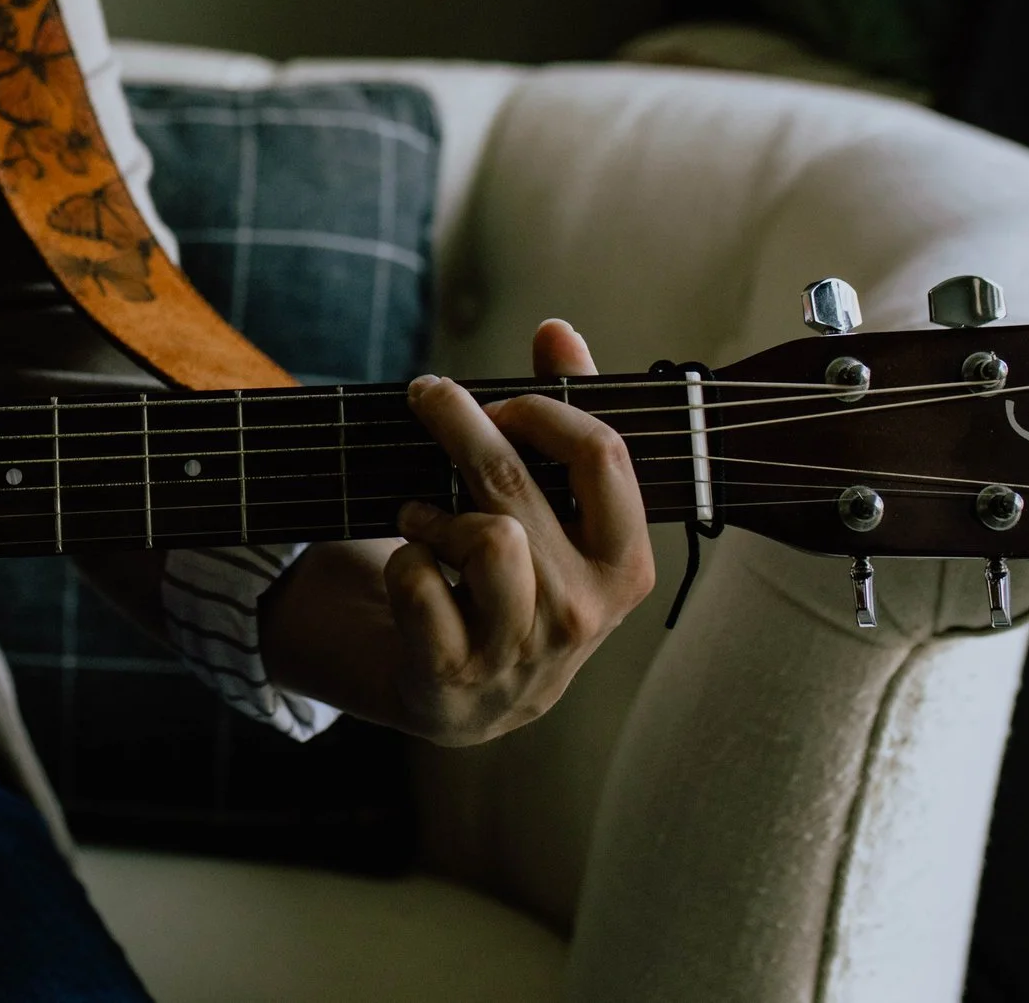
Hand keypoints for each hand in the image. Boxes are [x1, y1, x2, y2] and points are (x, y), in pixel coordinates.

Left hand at [379, 319, 654, 743]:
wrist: (466, 697)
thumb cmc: (517, 583)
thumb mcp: (555, 515)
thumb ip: (564, 419)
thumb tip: (558, 330)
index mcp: (625, 567)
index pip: (602, 455)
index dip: (542, 408)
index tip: (501, 401)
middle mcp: (583, 613)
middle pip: (515, 481)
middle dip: (458, 420)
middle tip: (426, 394)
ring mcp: (518, 650)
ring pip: (481, 535)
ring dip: (433, 512)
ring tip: (423, 518)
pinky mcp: (449, 674)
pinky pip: (417, 581)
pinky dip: (403, 561)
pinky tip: (412, 568)